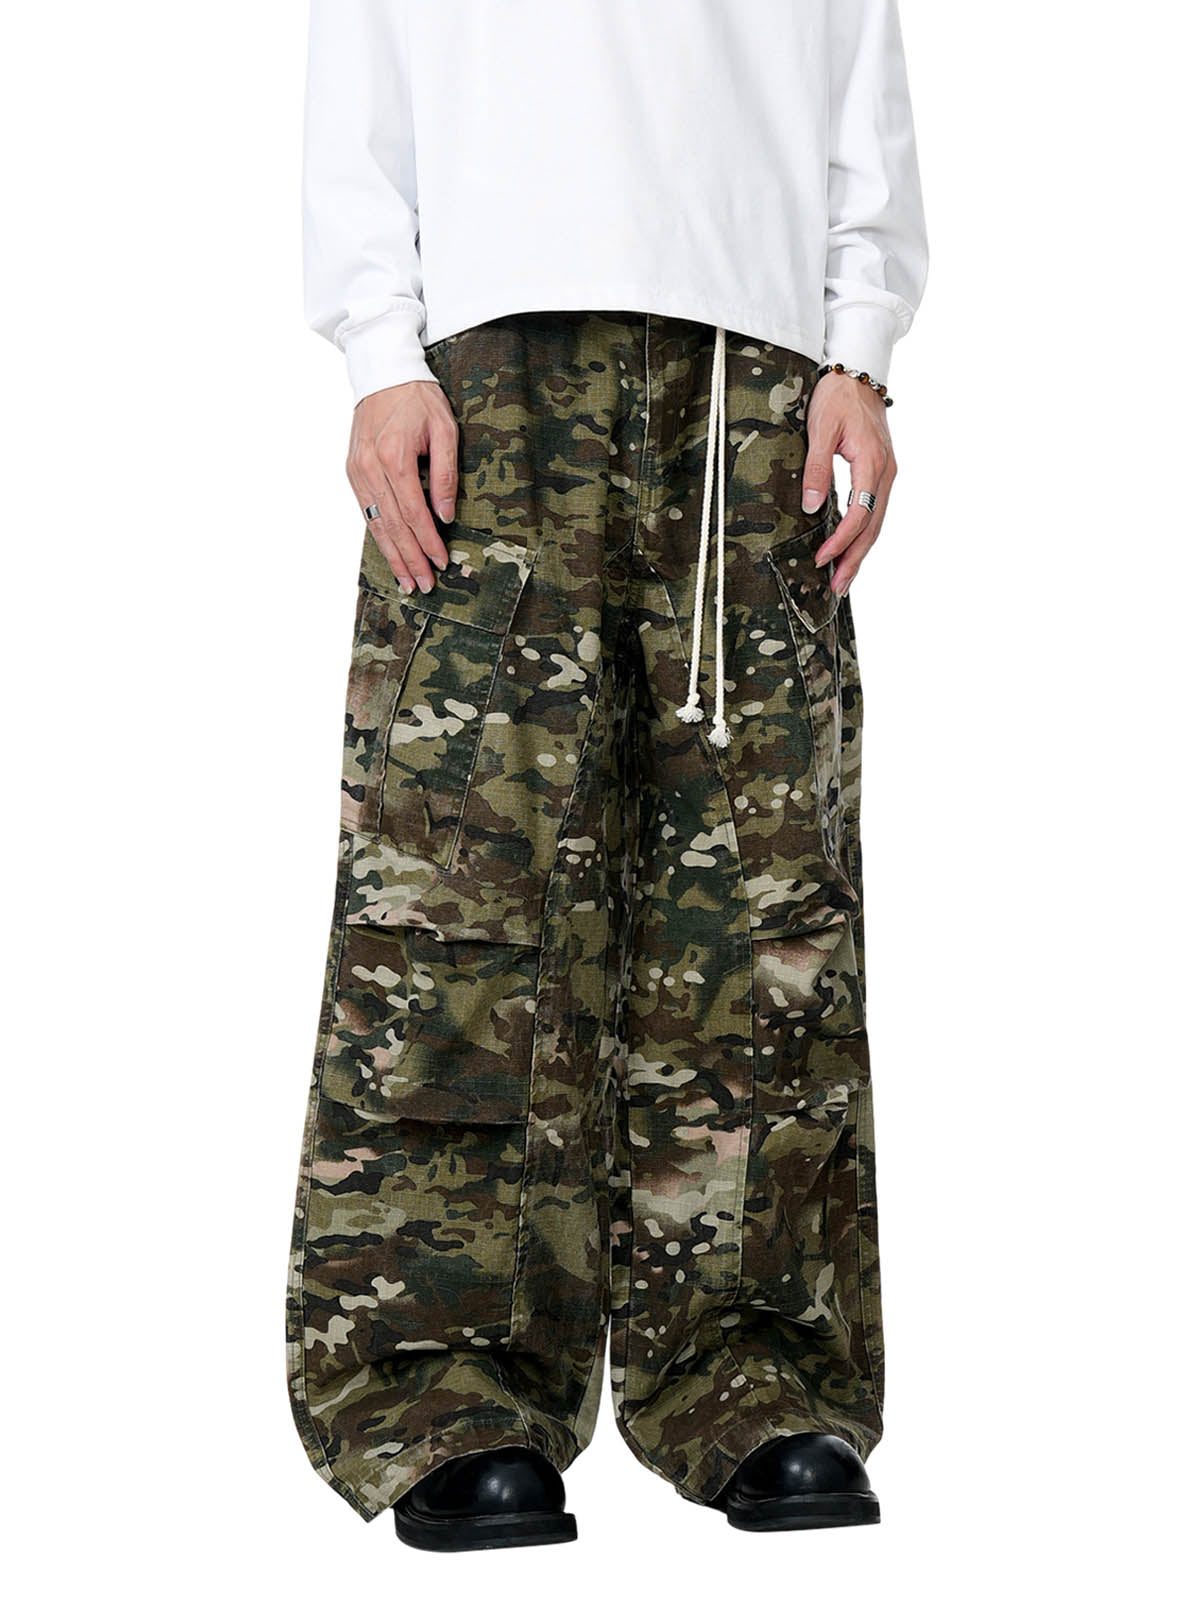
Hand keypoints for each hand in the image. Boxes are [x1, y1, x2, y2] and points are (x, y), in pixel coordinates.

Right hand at [346, 382, 457, 593]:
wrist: (383, 372)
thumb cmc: (418, 398)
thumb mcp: (445, 429)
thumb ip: (446, 473)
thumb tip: (445, 514)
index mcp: (394, 457)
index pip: (413, 512)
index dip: (427, 541)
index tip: (441, 562)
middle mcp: (370, 467)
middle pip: (392, 525)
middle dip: (410, 558)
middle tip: (424, 584)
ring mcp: (356, 470)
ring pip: (375, 523)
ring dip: (392, 555)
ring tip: (406, 580)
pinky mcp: (351, 470)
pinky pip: (366, 511)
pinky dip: (378, 535)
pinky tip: (389, 553)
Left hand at [801, 372, 896, 595]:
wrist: (858, 372)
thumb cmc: (837, 397)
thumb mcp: (820, 429)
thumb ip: (816, 469)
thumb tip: (812, 506)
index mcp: (873, 463)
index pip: (860, 513)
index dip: (841, 540)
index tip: (821, 558)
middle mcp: (886, 472)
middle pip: (873, 526)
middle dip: (855, 559)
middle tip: (837, 587)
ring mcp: (887, 473)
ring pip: (876, 522)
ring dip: (860, 552)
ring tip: (843, 579)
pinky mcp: (881, 473)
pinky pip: (875, 510)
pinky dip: (863, 534)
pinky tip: (850, 549)